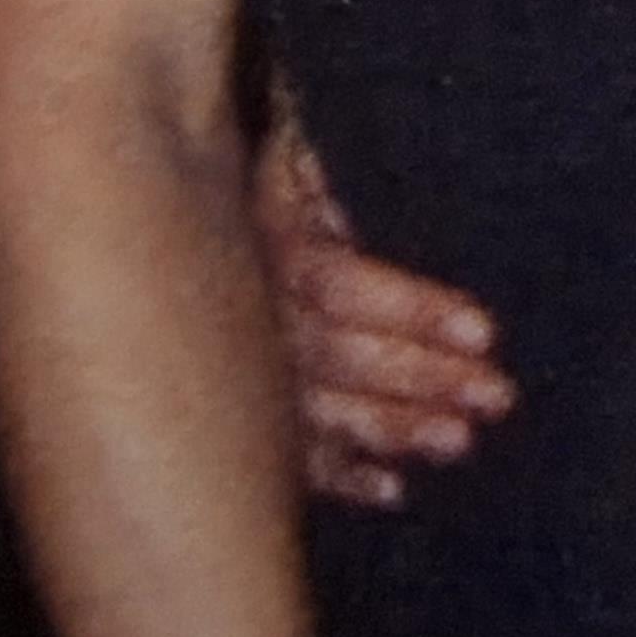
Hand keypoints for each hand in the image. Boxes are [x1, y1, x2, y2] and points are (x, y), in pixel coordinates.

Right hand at [250, 105, 515, 507]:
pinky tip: (390, 491)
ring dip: (389, 427)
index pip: (341, 284)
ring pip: (313, 405)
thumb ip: (314, 186)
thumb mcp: (276, 145)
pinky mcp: (229, 395)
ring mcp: (232, 357)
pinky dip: (334, 471)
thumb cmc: (239, 149)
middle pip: (337, 353)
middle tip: (496, 397)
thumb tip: (355, 227)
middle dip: (420, 378)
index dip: (410, 309)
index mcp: (260, 240)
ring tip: (458, 442)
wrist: (140, 173)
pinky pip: (279, 444)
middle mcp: (243, 307)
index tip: (484, 332)